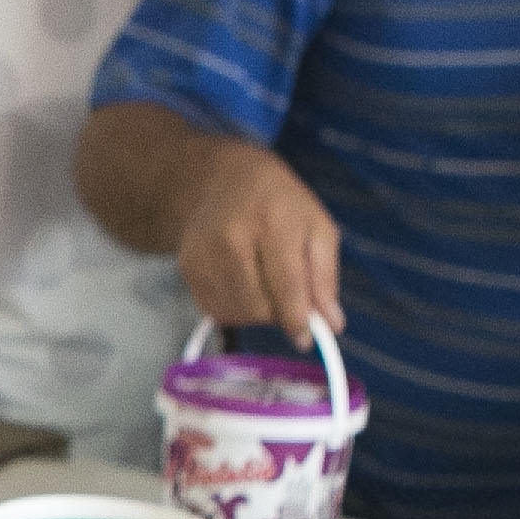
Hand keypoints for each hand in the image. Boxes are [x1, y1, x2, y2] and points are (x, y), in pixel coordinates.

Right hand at [174, 147, 346, 336]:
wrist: (222, 179)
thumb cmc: (280, 203)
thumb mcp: (317, 227)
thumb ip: (326, 276)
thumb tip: (332, 325)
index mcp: (273, 222)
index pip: (285, 284)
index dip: (297, 318)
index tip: (307, 339)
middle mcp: (232, 237)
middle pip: (259, 306)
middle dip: (280, 313)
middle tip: (289, 297)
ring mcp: (204, 253)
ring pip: (237, 313)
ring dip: (258, 313)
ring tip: (264, 285)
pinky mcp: (187, 267)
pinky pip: (216, 310)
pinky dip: (236, 309)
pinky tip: (242, 284)